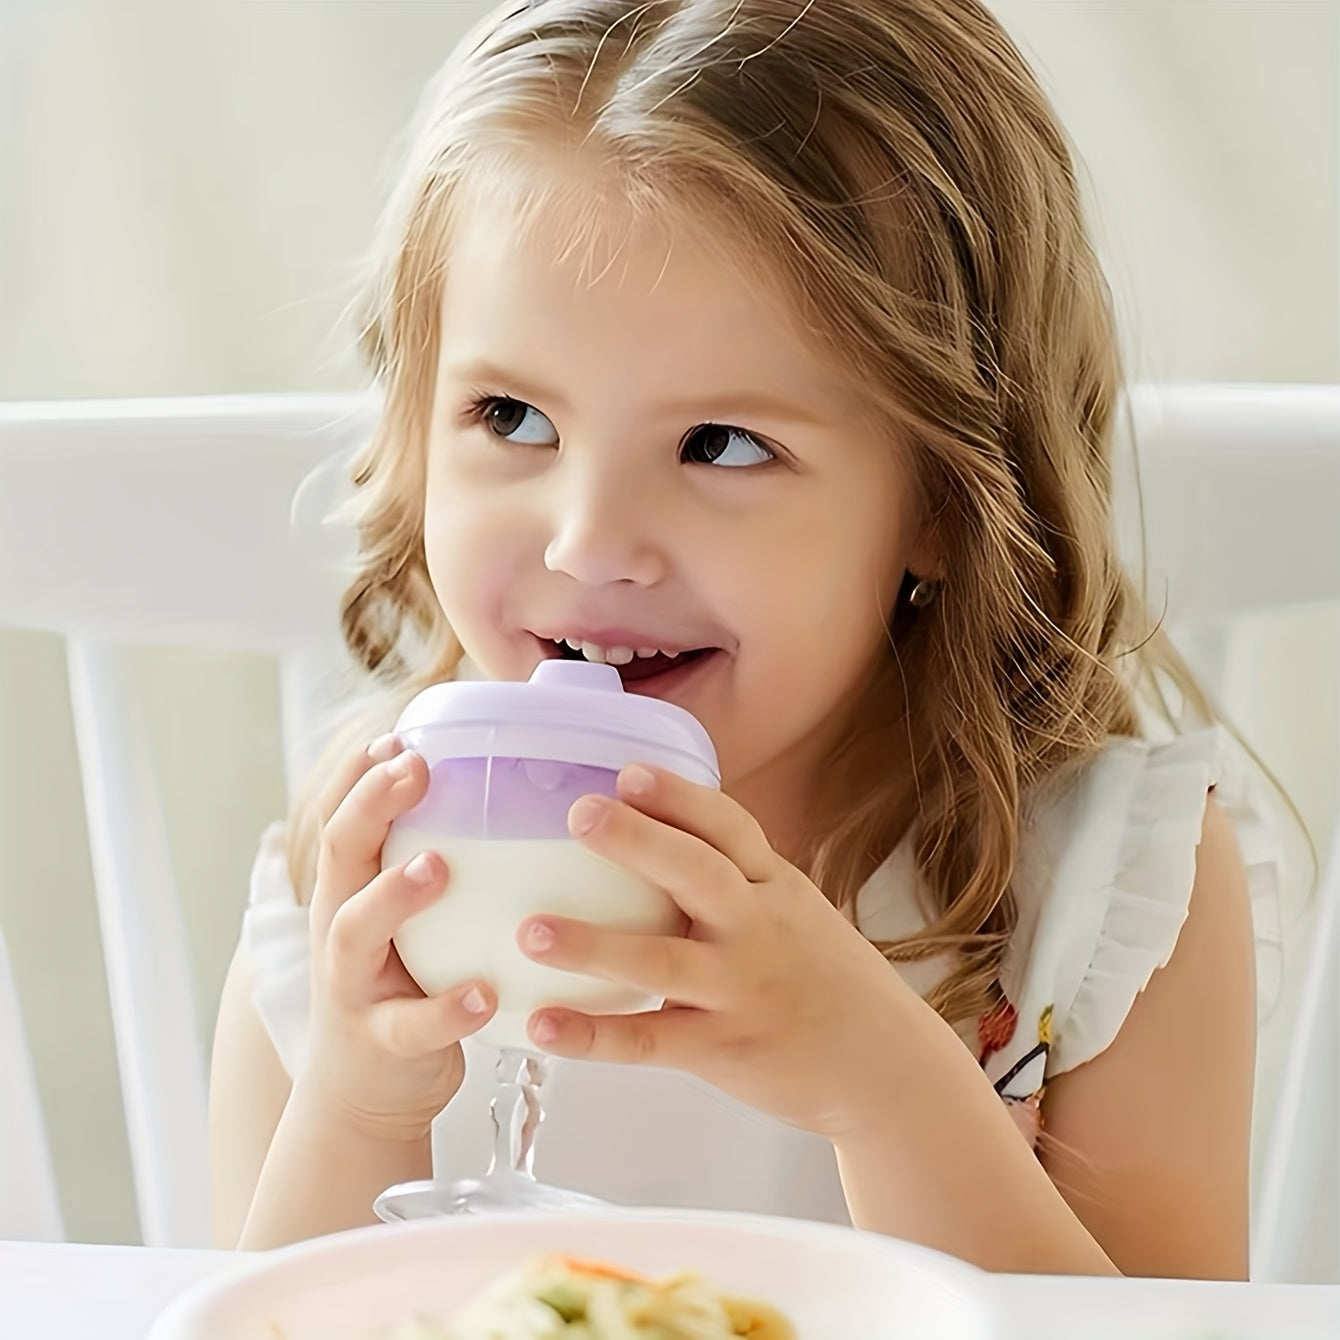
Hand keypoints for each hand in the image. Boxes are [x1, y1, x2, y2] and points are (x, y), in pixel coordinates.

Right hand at [301, 734, 496, 1139]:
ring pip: (357, 932)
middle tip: (415, 768)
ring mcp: (353, 989)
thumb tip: (503, 801)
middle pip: (340, 856)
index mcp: (348, 895)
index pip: (345, 818)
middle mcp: (339, 932)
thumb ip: (430, 869)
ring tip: (438, 866)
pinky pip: (412, 1027)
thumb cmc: (400, 989)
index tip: (402, 734)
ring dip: (395, 894)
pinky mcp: (382, 1046)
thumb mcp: (400, 926)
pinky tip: (486, 993)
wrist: (364, 1099)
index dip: (363, 775)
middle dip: (372, 806)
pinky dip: (449, 1009)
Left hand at [518, 765, 911, 1140]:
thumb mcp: (794, 910)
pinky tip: (542, 1026)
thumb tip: (653, 833)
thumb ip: (735, 878)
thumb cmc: (825, 978)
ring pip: (662, 961)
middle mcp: (758, 930)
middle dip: (638, 842)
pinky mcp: (724, 1049)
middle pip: (698, 875)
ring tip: (531, 931)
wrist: (885, 1066)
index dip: (679, 797)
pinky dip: (594, 1036)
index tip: (627, 772)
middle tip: (579, 814)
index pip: (729, 828)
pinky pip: (649, 1042)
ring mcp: (741, 990)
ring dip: (594, 945)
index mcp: (773, 888)